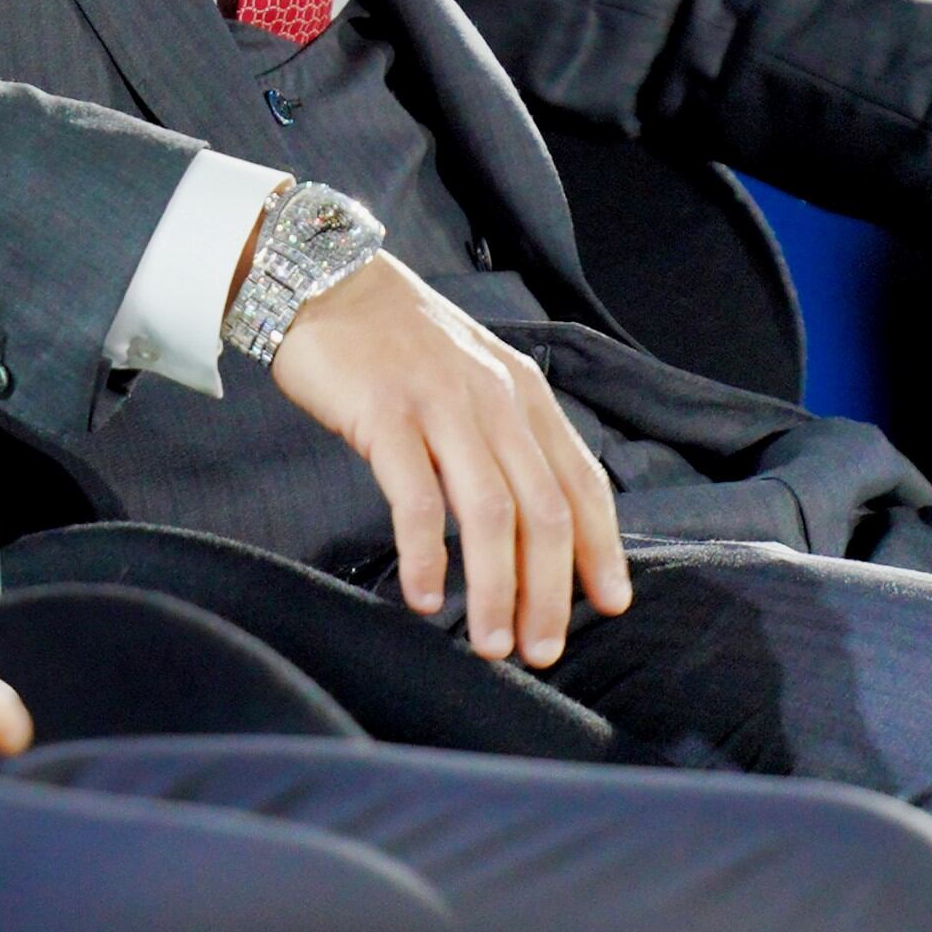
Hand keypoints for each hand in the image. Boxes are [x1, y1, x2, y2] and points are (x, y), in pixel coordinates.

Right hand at [269, 254, 631, 664]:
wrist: (322, 281)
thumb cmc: (394, 341)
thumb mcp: (471, 376)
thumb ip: (502, 435)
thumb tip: (527, 520)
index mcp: (523, 393)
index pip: (582, 482)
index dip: (602, 549)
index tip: (610, 604)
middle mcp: (495, 399)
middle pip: (543, 511)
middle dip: (550, 592)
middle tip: (541, 650)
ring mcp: (441, 405)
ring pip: (490, 514)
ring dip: (496, 590)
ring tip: (489, 643)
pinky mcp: (385, 414)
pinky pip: (416, 499)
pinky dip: (426, 556)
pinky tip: (422, 596)